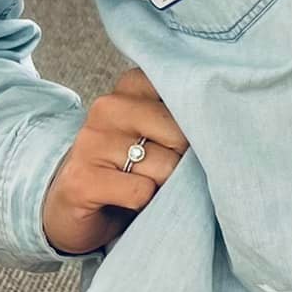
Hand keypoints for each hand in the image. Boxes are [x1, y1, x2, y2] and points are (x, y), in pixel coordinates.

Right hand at [41, 65, 188, 256]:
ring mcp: (91, 142)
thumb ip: (179, 118)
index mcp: (130, 86)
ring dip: (164, 186)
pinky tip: (128, 202)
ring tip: (147, 186)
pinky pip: (140, 192)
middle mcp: (107, 107)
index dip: (196, 125)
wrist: (71, 205)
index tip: (188, 139)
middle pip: (179, 134)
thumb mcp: (153, 131)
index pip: (184, 94)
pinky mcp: (82, 180)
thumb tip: (220, 131)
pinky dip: (144, 204)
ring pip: (163, 166)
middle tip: (166, 172)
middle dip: (182, 161)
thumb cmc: (126, 166)